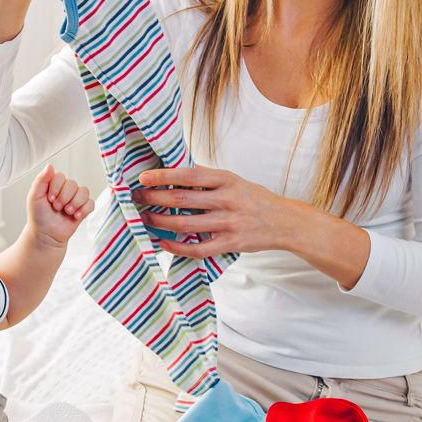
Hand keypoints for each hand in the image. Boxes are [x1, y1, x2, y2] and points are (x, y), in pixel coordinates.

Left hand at [25, 165, 93, 246]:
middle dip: (64, 198)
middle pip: (73, 184)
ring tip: (67, 212)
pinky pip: (91, 203)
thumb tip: (50, 165)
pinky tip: (75, 216)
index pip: (60, 176)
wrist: (46, 235)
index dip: (56, 188)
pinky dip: (84, 210)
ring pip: (84, 191)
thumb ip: (41, 180)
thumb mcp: (34, 197)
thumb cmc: (39, 216)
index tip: (49, 199)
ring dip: (75, 203)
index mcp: (54, 184)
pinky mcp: (83, 209)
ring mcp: (76, 198)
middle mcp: (66, 189)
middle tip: (56, 208)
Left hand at [130, 165, 293, 257]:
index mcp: (227, 180)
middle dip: (155, 199)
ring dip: (161, 222)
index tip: (143, 177)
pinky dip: (177, 247)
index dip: (164, 176)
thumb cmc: (253, 199)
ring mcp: (229, 223)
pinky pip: (199, 249)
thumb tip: (174, 171)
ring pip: (187, 225)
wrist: (284, 221)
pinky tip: (163, 243)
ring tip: (145, 218)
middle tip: (137, 198)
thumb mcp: (234, 181)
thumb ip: (207, 179)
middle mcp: (228, 200)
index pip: (189, 175)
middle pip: (183, 199)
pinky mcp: (231, 244)